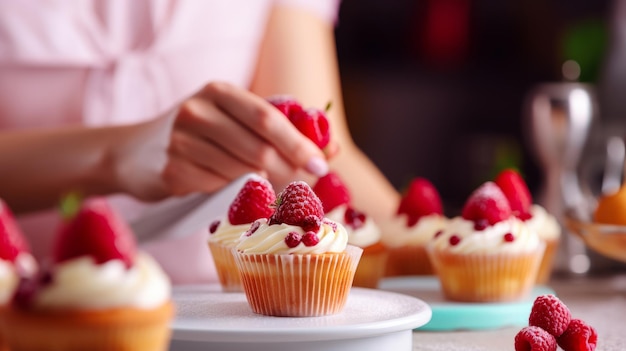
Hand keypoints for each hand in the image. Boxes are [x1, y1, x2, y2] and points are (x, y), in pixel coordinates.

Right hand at [113, 81, 328, 199]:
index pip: (268, 118)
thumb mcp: (232, 119)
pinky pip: (218, 190)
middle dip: (289, 170)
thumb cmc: (196, 134)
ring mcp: (180, 142)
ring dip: (262, 185)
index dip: (299, 142)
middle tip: (306, 185)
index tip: (322, 163)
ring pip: (241, 173)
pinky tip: (226, 188)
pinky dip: (231, 193)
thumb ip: (279, 129)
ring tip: (268, 188)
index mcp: (218, 91)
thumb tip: (331, 148)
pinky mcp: (171, 172)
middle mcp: (197, 111)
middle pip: (258, 148)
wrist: (134, 152)